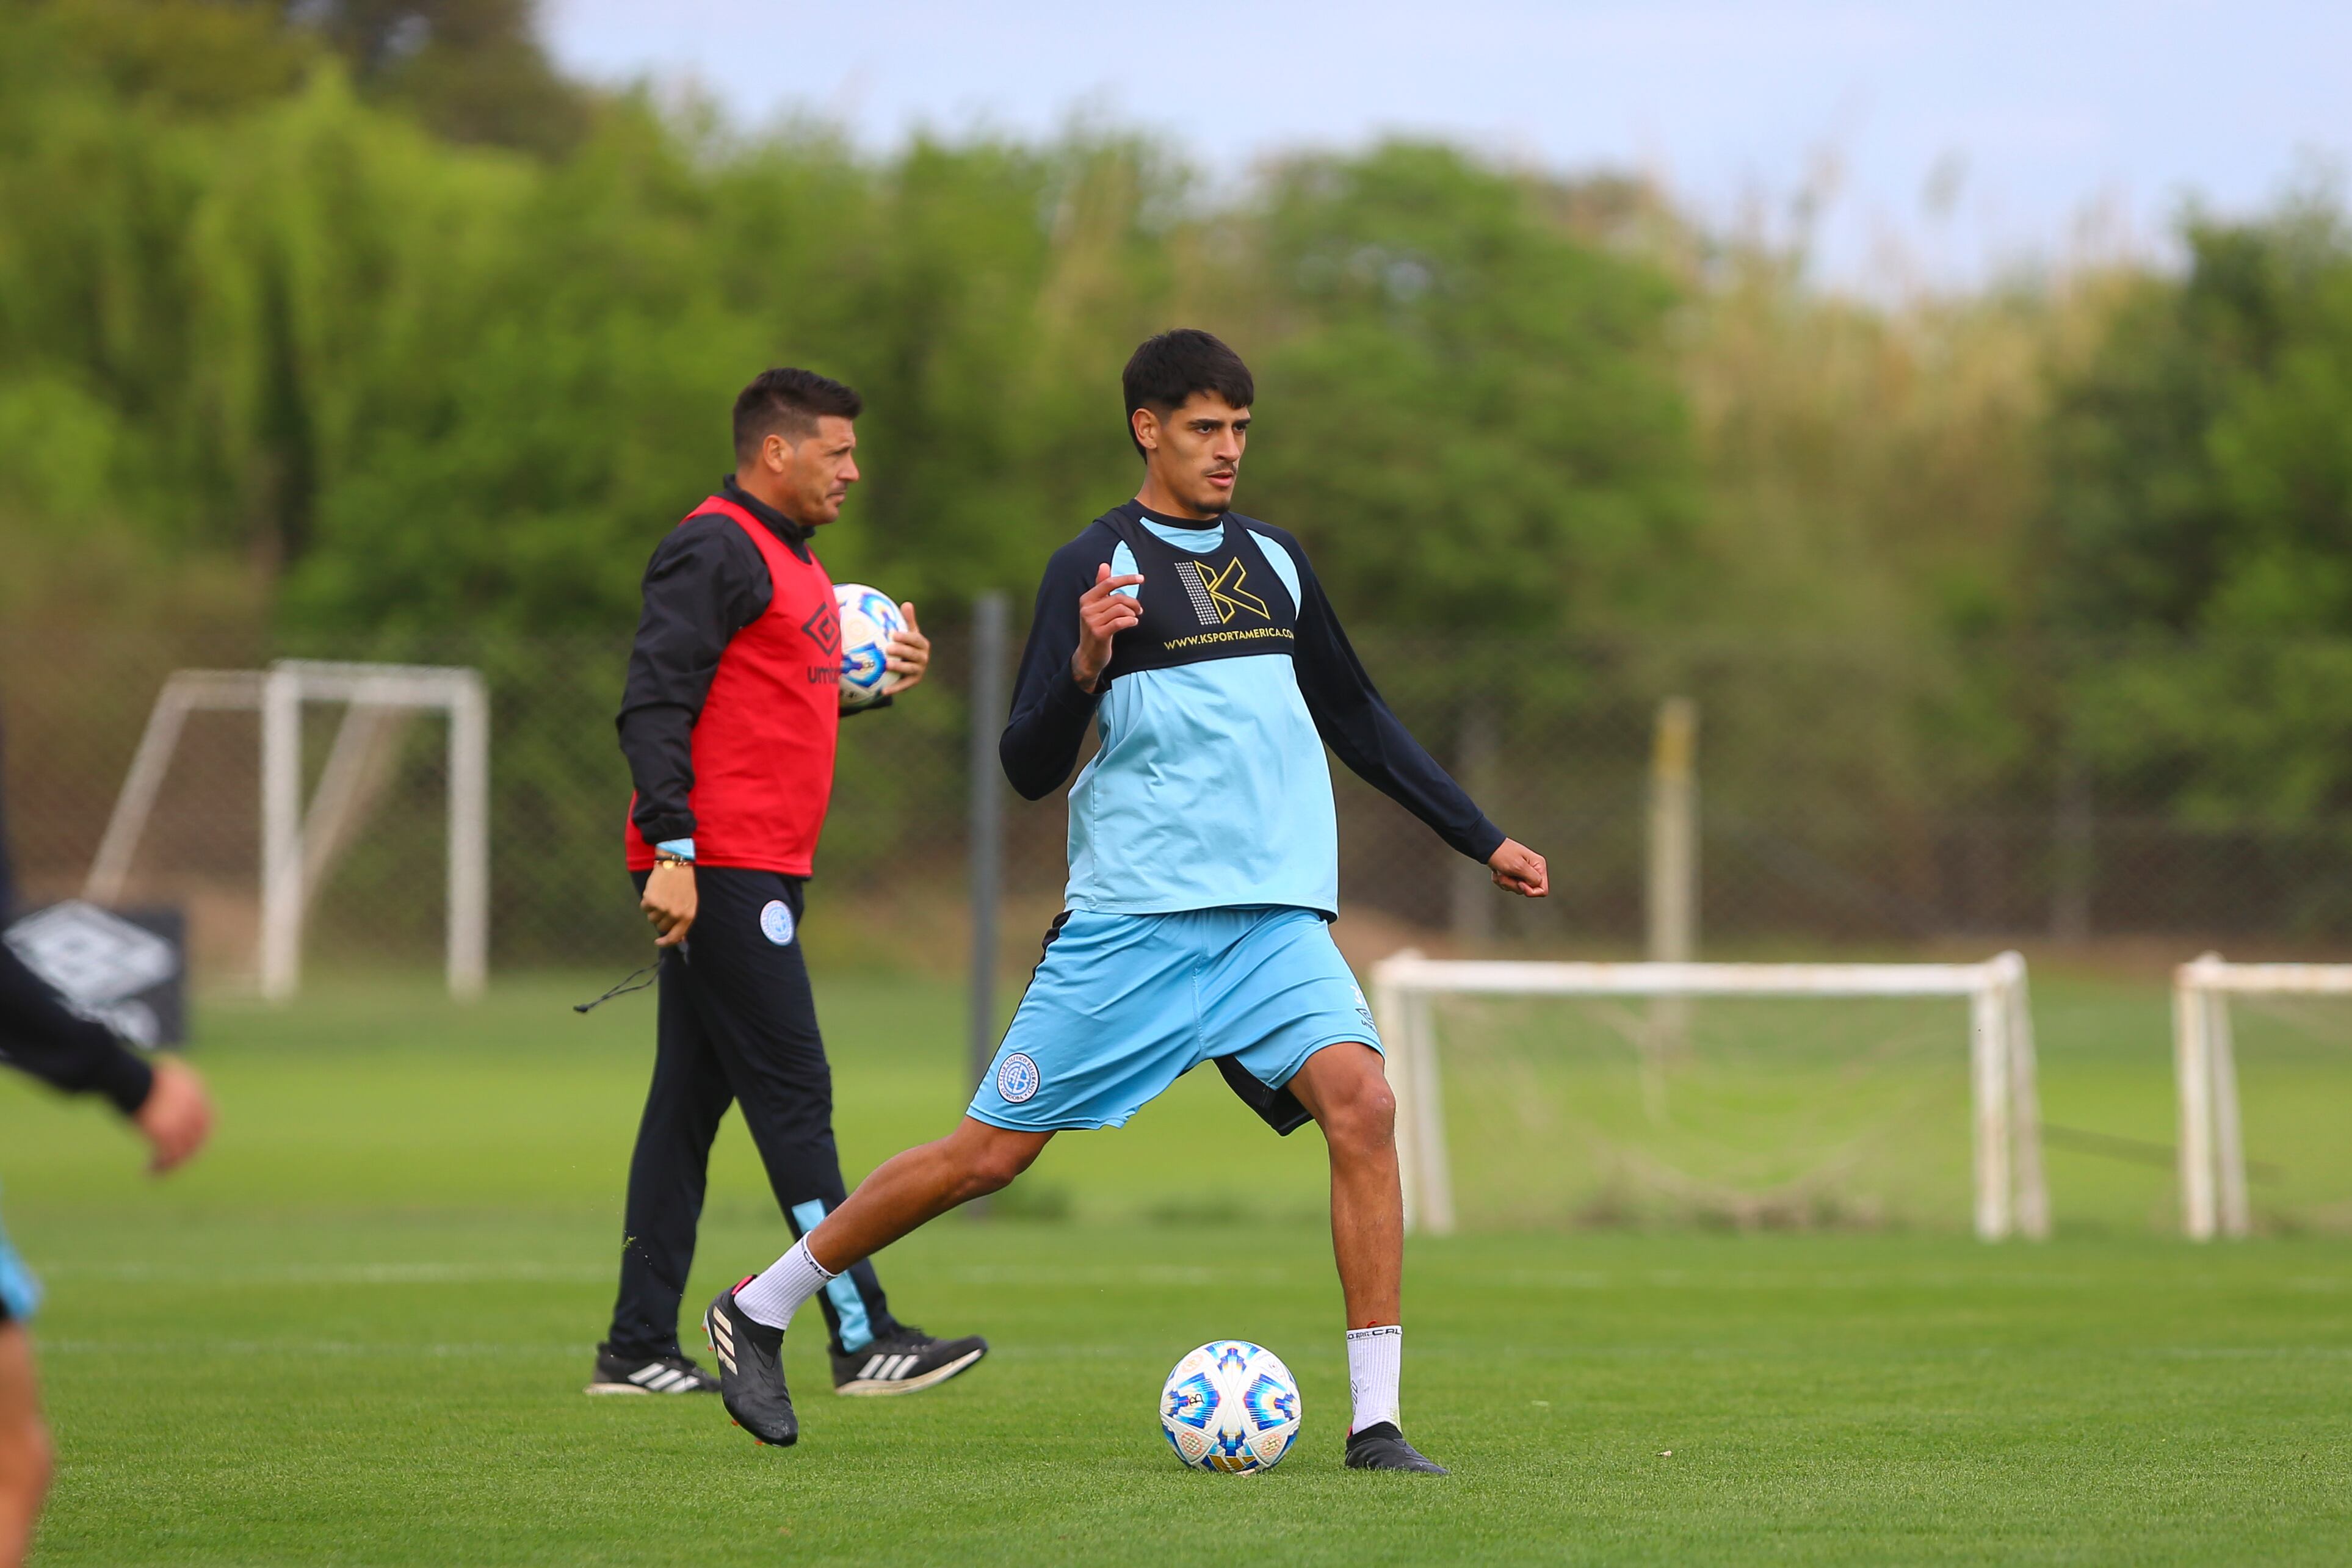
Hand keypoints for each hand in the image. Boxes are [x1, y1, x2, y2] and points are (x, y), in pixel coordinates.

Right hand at [135, 1056, 214, 1173]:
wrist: (127, 1076)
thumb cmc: (137, 1075)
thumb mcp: (165, 1076)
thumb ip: (175, 1089)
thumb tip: (170, 1094)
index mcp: (197, 1092)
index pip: (210, 1120)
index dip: (201, 1136)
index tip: (190, 1146)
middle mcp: (194, 1108)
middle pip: (199, 1139)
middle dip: (188, 1154)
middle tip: (173, 1163)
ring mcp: (180, 1121)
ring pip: (183, 1152)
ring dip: (171, 1165)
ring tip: (157, 1170)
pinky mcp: (164, 1132)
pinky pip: (167, 1156)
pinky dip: (160, 1167)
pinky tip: (148, 1170)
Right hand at [642, 860, 697, 946]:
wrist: (675, 865)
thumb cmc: (683, 884)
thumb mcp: (690, 903)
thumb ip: (684, 920)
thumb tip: (679, 939)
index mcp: (688, 916)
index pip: (675, 937)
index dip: (666, 942)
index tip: (658, 942)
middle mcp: (675, 914)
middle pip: (661, 927)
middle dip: (661, 918)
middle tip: (665, 904)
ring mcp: (663, 908)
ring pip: (651, 918)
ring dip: (654, 909)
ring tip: (662, 895)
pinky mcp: (651, 901)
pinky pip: (644, 907)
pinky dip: (647, 900)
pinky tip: (655, 890)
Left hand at [881, 603, 929, 695]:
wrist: (909, 664)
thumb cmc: (906, 644)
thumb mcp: (908, 632)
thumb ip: (907, 620)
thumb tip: (907, 603)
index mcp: (922, 644)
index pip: (915, 639)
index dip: (906, 637)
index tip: (894, 634)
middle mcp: (923, 657)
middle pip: (913, 654)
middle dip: (901, 651)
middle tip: (888, 648)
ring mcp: (919, 670)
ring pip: (910, 669)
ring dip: (899, 667)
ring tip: (887, 665)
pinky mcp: (913, 682)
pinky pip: (903, 685)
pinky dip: (895, 689)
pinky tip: (883, 691)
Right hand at [1071, 562, 1144, 690]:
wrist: (1088, 655)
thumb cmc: (1096, 628)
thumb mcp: (1096, 607)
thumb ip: (1100, 586)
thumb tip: (1104, 565)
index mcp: (1086, 599)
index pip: (1108, 583)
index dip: (1126, 579)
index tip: (1141, 578)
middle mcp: (1087, 609)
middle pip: (1118, 597)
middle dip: (1133, 602)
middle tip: (1139, 609)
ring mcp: (1092, 622)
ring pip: (1121, 609)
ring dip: (1133, 613)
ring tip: (1134, 618)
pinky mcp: (1099, 634)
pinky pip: (1120, 622)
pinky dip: (1131, 621)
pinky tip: (1133, 623)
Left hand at [1489, 838, 1547, 897]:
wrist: (1487, 847)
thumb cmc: (1502, 853)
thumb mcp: (1519, 866)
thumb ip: (1532, 879)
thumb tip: (1537, 886)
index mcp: (1538, 865)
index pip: (1543, 889)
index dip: (1531, 891)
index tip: (1520, 884)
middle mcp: (1532, 869)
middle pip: (1527, 890)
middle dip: (1514, 884)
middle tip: (1507, 873)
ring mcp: (1522, 872)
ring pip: (1516, 888)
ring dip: (1506, 881)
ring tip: (1501, 870)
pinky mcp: (1512, 874)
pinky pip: (1508, 885)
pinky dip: (1501, 880)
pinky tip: (1498, 871)